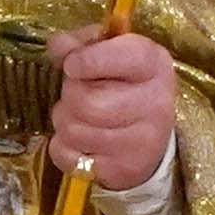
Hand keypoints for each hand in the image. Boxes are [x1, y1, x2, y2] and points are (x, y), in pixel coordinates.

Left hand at [46, 27, 176, 198]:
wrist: (149, 140)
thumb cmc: (123, 87)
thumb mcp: (110, 54)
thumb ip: (82, 44)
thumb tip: (58, 45)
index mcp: (154, 65)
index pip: (123, 58)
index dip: (89, 60)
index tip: (72, 65)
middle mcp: (155, 103)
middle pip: (87, 101)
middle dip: (69, 95)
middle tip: (74, 93)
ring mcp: (142, 142)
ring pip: (74, 130)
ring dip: (64, 120)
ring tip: (76, 115)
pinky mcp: (123, 170)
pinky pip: (68, 156)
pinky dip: (62, 147)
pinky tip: (78, 140)